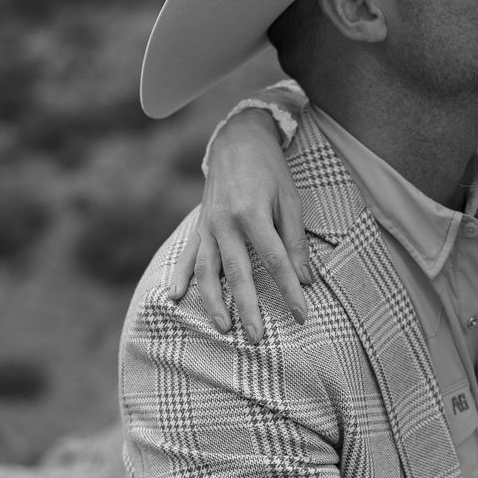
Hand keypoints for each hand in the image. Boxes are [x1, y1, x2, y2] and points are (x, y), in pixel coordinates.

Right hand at [169, 108, 311, 341]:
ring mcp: (208, 225)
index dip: (288, 291)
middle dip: (247, 308)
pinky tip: (173, 297)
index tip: (301, 315)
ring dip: (213, 302)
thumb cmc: (270, 170)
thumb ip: (295, 241)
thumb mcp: (290, 200)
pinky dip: (179, 276)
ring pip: (207, 271)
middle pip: (237, 273)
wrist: (237, 139)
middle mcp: (226, 222)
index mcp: (253, 214)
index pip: (274, 261)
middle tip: (257, 338)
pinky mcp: (199, 225)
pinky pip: (188, 255)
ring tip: (224, 329)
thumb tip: (304, 279)